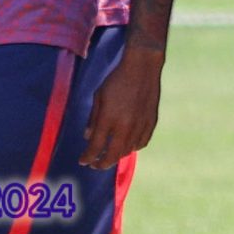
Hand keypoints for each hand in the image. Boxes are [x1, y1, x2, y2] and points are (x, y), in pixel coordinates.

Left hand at [81, 45, 163, 169]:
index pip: (95, 147)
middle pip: (112, 155)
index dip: (88, 157)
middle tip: (95, 165)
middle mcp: (125, 127)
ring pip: (127, 151)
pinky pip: (141, 143)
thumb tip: (88, 137)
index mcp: (108, 119)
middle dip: (101, 163)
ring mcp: (140, 126)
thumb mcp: (99, 96)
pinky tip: (126, 146)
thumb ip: (93, 119)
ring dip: (116, 156)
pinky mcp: (151, 123)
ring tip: (109, 155)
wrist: (142, 68)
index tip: (83, 161)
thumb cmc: (117, 79)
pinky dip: (132, 148)